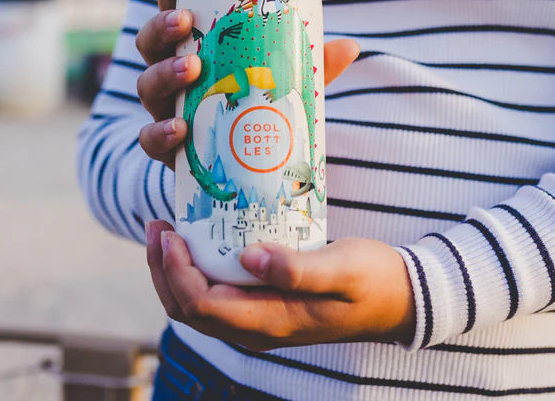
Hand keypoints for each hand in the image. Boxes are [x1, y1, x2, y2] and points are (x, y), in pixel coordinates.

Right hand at [136, 0, 359, 171]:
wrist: (239, 169)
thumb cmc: (255, 111)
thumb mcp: (282, 83)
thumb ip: (308, 67)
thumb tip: (350, 47)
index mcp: (193, 49)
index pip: (174, 13)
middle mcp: (171, 76)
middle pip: (150, 44)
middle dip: (162, 26)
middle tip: (184, 20)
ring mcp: (166, 111)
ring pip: (146, 85)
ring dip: (164, 73)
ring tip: (192, 68)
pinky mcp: (167, 149)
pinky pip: (149, 140)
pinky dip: (160, 133)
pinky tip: (179, 129)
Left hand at [146, 221, 414, 350]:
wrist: (397, 299)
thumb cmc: (373, 279)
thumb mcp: (343, 269)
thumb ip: (297, 269)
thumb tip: (249, 259)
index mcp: (270, 322)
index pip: (202, 306)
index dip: (176, 272)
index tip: (170, 232)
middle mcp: (256, 329)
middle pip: (188, 310)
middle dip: (163, 270)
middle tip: (157, 225)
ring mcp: (258, 320)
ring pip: (196, 305)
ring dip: (173, 271)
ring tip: (166, 230)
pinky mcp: (263, 306)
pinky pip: (215, 295)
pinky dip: (195, 270)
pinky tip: (198, 240)